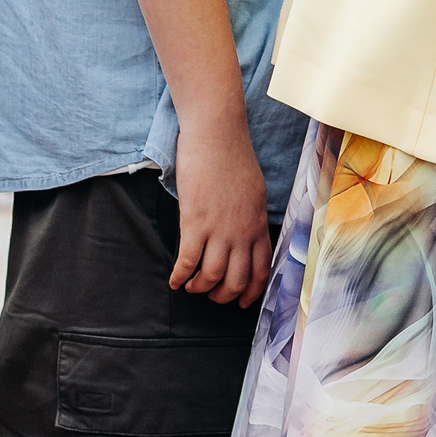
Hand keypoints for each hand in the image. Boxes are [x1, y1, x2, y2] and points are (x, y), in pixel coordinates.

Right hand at [171, 121, 272, 305]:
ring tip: (190, 286)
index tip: (241, 302)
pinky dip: (179, 276)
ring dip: (199, 288)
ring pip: (212, 277)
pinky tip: (174, 280)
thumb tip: (247, 233)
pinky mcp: (195, 222)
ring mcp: (219, 228)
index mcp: (259, 223)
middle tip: (210, 294)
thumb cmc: (233, 157)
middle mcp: (242, 231)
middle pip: (237, 280)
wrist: (217, 134)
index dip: (251, 292)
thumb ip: (252, 216)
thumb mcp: (255, 191)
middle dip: (222, 296)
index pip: (261, 270)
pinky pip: (188, 262)